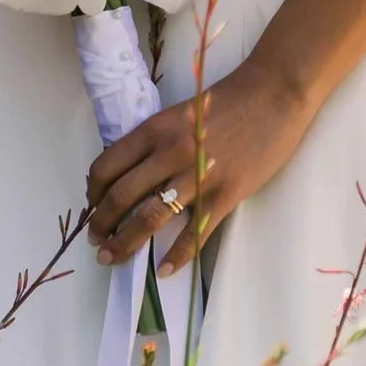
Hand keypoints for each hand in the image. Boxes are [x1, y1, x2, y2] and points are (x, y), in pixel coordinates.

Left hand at [85, 54, 321, 274]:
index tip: (92, 207)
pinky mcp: (225, 194)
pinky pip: (194, 232)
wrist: (274, 94)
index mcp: (154, 130)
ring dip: (125, 243)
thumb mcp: (178, 113)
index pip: (107, 166)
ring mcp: (197, 175)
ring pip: (149, 217)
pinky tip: (164, 270)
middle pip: (121, 196)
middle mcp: (168, 153)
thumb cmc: (227, 101)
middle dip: (101, 225)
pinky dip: (177, 255)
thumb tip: (131, 176)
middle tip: (96, 243)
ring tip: (112, 258)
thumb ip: (155, 141)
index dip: (93, 193)